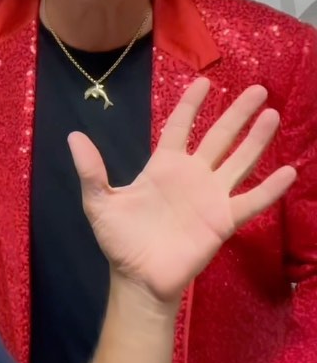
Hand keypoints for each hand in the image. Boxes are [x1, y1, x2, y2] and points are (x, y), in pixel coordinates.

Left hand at [69, 78, 295, 304]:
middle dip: (237, 113)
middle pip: (218, 136)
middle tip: (257, 89)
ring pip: (239, 161)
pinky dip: (270, 188)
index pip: (179, 127)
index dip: (190, 105)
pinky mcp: (223, 221)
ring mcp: (210, 197)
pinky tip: (289, 171)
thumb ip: (91, 170)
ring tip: (272, 115)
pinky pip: (251, 201)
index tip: (204, 82)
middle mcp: (192, 176)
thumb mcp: (99, 203)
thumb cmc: (120, 241)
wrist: (138, 279)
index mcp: (163, 166)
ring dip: (256, 140)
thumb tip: (74, 136)